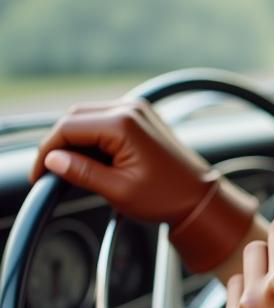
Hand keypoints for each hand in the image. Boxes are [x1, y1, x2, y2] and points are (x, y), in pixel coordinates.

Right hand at [30, 99, 256, 272]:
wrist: (200, 197)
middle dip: (59, 145)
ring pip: (88, 118)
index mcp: (123, 123)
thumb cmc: (167, 196)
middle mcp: (130, 109)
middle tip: (53, 174)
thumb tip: (53, 161)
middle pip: (75, 118)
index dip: (47, 152)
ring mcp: (138, 111)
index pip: (67, 128)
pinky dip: (93, 139)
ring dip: (76, 142)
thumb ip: (82, 173)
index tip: (40, 175)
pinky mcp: (142, 118)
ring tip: (76, 172)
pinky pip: (105, 121)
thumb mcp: (118, 190)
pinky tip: (94, 162)